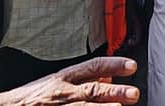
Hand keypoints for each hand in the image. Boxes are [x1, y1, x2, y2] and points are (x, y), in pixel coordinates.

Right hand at [0, 57, 138, 104]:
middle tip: (134, 93)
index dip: (113, 65)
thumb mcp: (53, 84)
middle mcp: (61, 92)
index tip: (132, 66)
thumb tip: (107, 81)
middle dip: (114, 92)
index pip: (92, 67)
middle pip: (92, 90)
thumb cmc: (29, 98)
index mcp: (63, 78)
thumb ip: (79, 82)